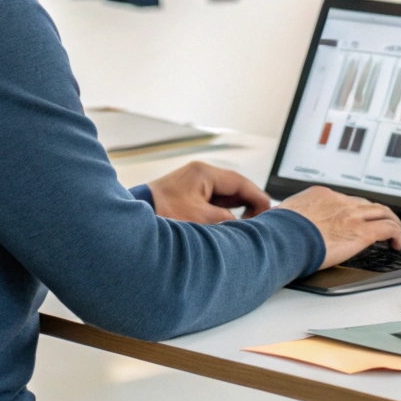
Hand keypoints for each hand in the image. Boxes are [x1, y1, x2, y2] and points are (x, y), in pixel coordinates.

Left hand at [146, 161, 271, 223]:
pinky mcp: (186, 195)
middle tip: (258, 224)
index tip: (269, 214)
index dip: (258, 199)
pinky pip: (212, 201)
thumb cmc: (162, 215)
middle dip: (248, 205)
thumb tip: (243, 225)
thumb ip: (227, 220)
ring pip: (223, 195)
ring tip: (243, 228)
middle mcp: (199, 174)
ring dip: (234, 210)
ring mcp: (192, 183)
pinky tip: (225, 226)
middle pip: (234, 187)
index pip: (241, 183)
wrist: (131, 223)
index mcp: (204, 173)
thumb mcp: (200, 219)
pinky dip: (221, 212)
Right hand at [276, 186, 400, 268]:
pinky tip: (396, 244)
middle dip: (376, 214)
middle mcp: (339, 201)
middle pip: (367, 204)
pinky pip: (388, 229)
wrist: (282, 240)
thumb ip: (293, 219)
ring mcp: (352, 215)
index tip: (356, 220)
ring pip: (383, 212)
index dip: (355, 211)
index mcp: (321, 195)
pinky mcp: (361, 232)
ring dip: (392, 222)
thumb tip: (285, 227)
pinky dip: (396, 234)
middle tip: (381, 224)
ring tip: (395, 233)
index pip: (345, 200)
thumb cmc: (278, 233)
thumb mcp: (284, 217)